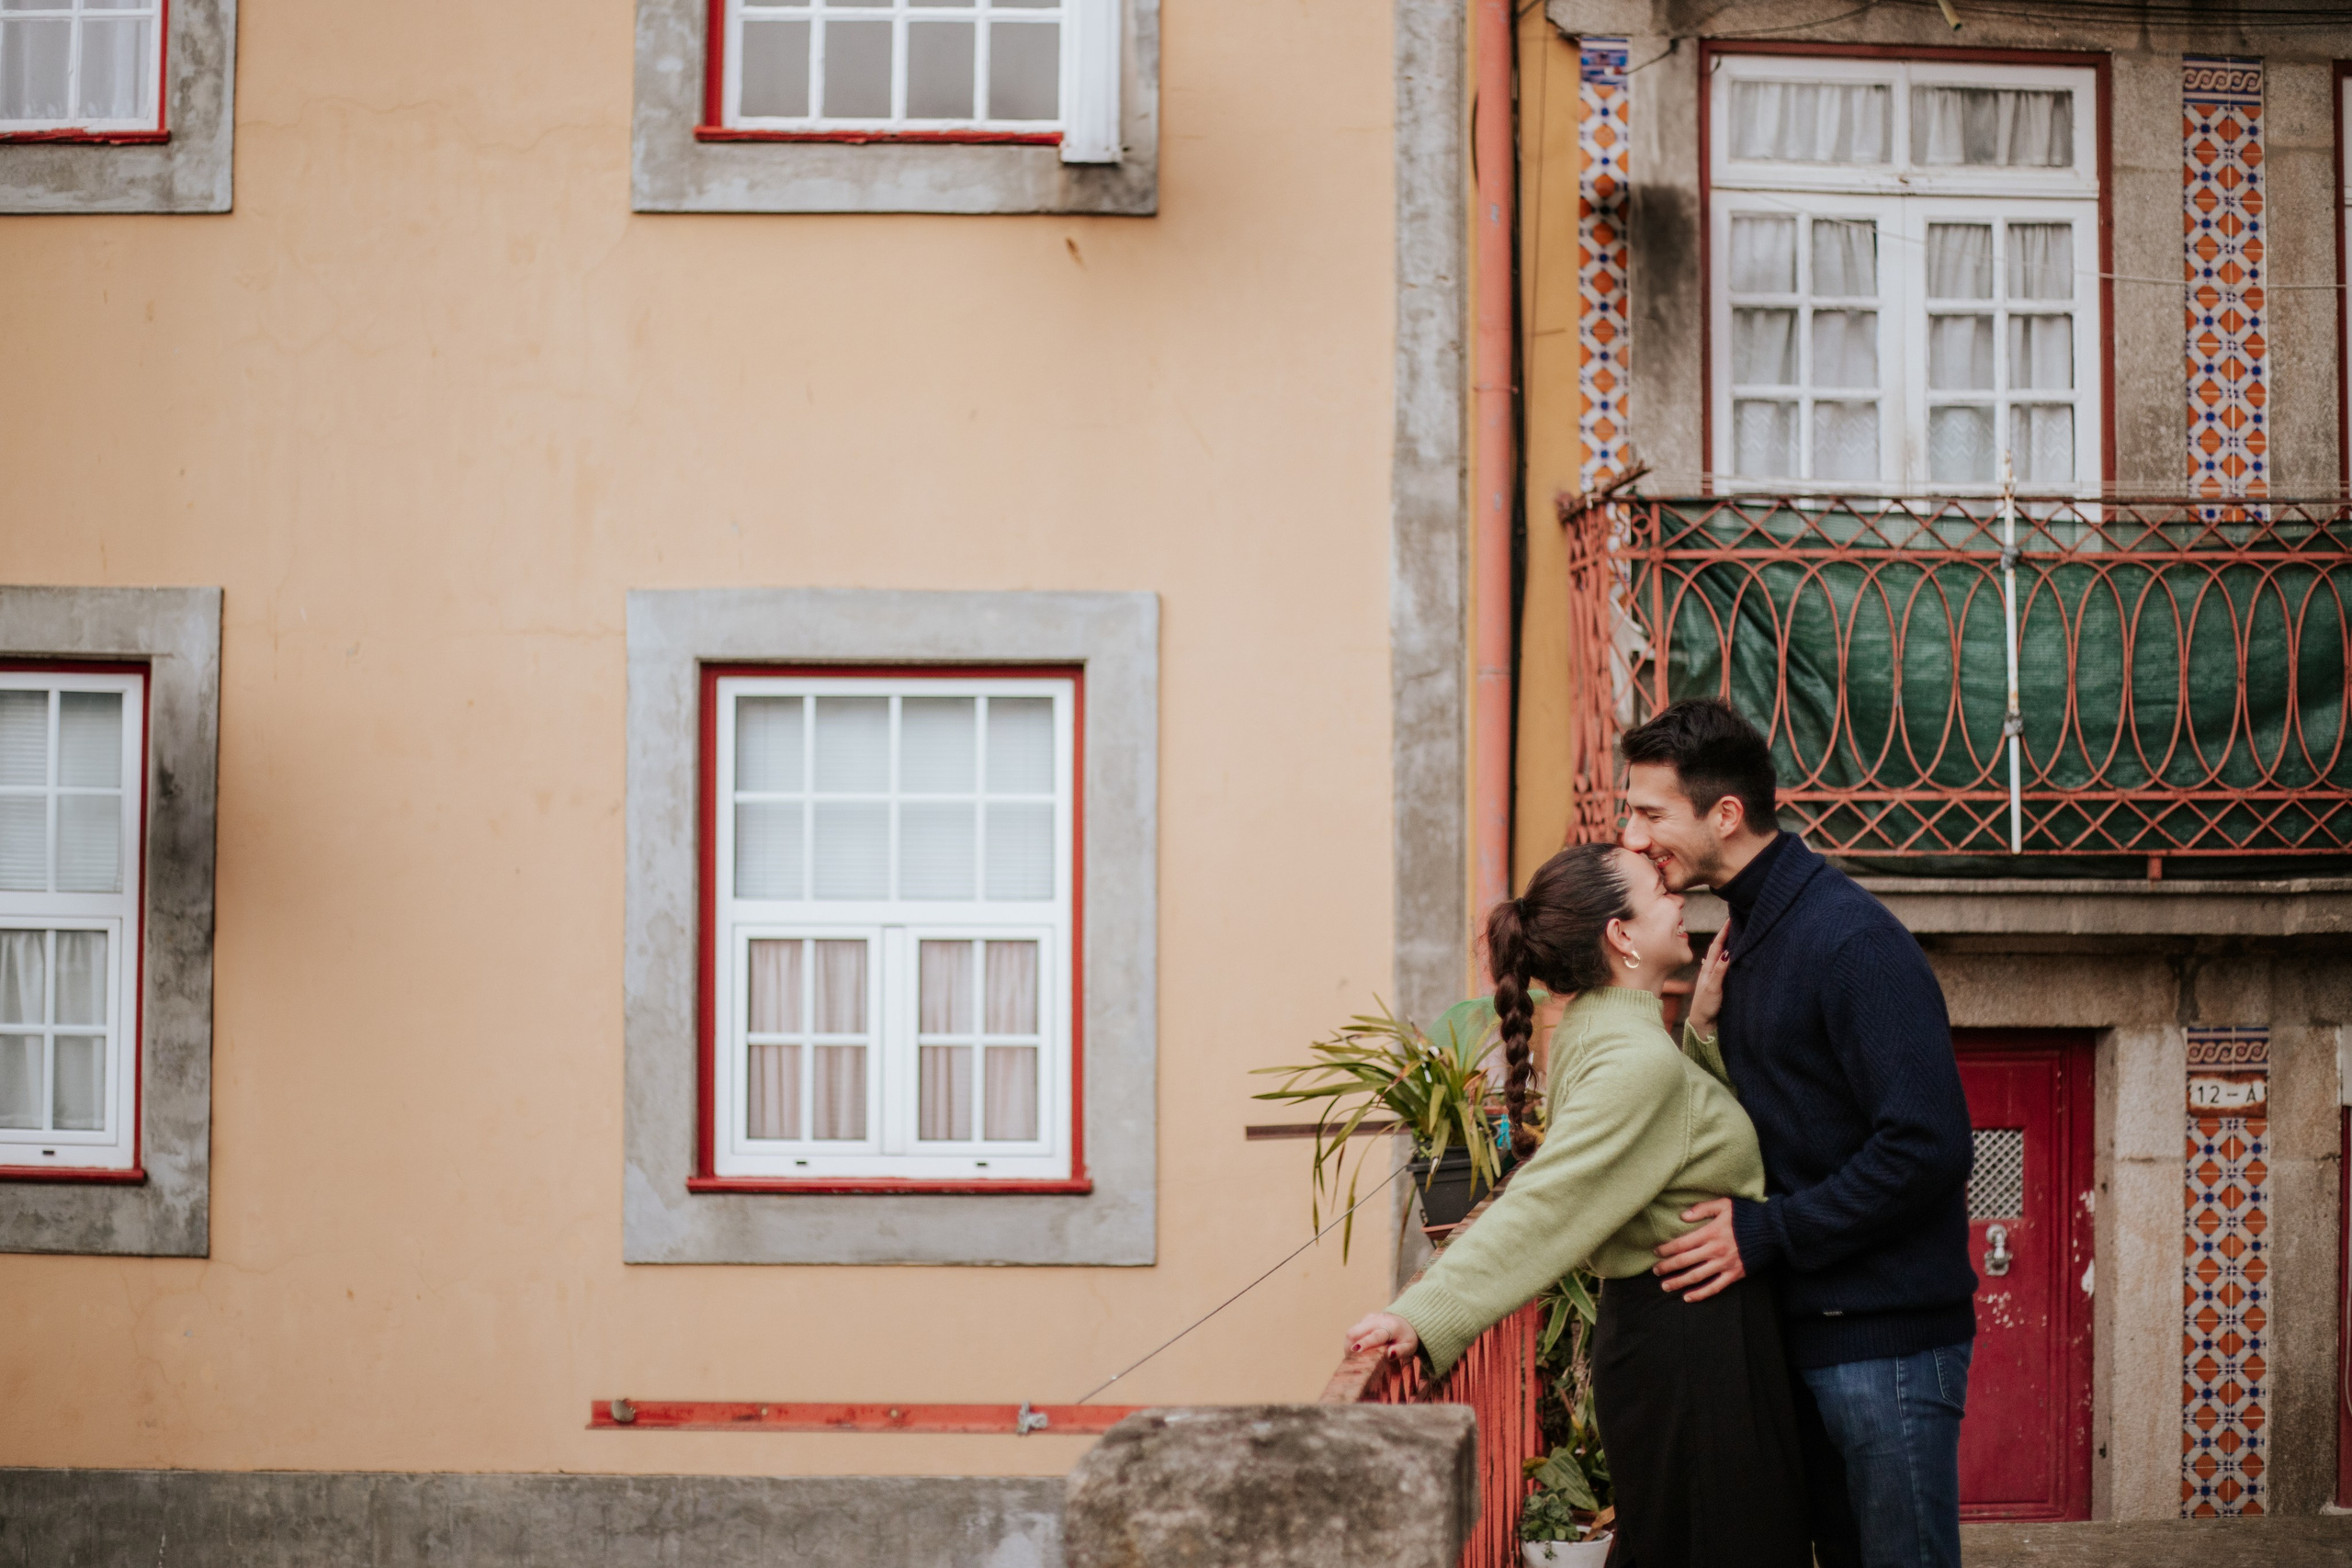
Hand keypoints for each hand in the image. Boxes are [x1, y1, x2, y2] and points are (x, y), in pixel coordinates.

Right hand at [1344, 1311, 1419, 1360]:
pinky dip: (1352, 1342)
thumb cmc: (1407, 1337)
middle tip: (1351, 1362)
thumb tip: (1389, 1354)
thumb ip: (1401, 1351)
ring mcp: (1369, 1318)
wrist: (1406, 1322)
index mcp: (1390, 1327)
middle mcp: (1377, 1320)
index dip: (1364, 1343)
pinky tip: (1357, 1351)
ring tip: (1353, 1359)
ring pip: (1351, 1332)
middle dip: (1349, 1347)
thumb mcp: (1409, 1347)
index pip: (1375, 1336)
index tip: (1355, 1350)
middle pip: (1355, 1332)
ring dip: (1349, 1346)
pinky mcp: (1364, 1319)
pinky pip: (1353, 1331)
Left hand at [1653, 1196, 1746, 1300]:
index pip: (1682, 1244)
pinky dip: (1700, 1294)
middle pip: (1685, 1261)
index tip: (1656, 1253)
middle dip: (1668, 1267)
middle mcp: (1715, 1250)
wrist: (1773, 1230)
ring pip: (1696, 1276)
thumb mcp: (1724, 1204)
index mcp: (1710, 1233)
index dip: (1666, 1249)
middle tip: (1655, 1271)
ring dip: (1679, 1282)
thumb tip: (1682, 1216)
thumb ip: (1703, 1209)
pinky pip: (1715, 1287)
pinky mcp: (1734, 1274)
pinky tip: (1688, 1297)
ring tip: (1666, 1286)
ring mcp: (1725, 1264)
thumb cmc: (1747, 1215)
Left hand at [1686, 926, 1728, 1040]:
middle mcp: (1711, 970)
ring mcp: (1715, 976)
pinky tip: (1732, 955)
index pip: (1717, 946)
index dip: (1724, 932)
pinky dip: (1729, 957)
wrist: (1702, 1024)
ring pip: (1723, 956)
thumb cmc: (1706, 1007)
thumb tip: (1727, 953)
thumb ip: (1719, 972)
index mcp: (1708, 968)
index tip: (1731, 918)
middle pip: (1720, 947)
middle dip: (1728, 934)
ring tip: (1737, 933)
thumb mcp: (1713, 988)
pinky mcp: (1719, 984)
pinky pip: (1725, 966)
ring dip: (1729, 944)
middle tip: (1737, 920)